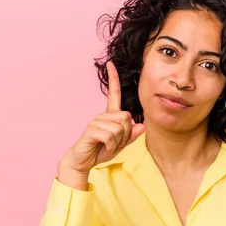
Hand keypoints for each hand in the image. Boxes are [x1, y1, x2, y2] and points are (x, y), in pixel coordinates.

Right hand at [59, 61, 144, 176]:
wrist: (83, 161)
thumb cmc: (100, 151)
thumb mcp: (120, 145)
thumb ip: (131, 136)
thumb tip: (142, 126)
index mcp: (110, 115)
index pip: (113, 94)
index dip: (113, 78)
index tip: (110, 63)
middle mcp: (103, 115)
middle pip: (127, 117)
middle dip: (126, 134)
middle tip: (115, 143)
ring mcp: (96, 121)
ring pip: (120, 128)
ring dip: (118, 141)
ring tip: (107, 145)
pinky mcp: (92, 129)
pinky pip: (111, 136)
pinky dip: (111, 146)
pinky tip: (102, 147)